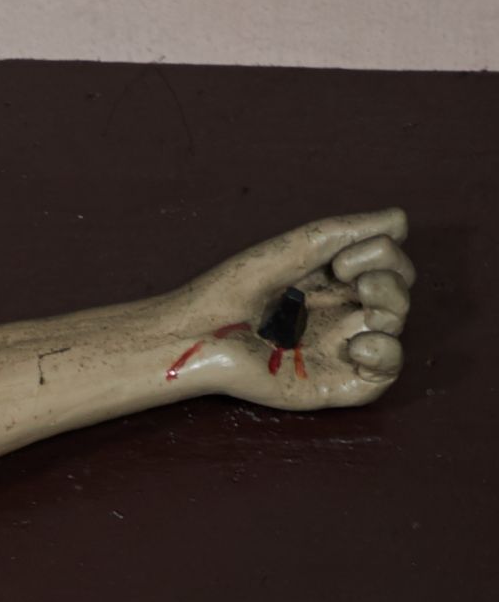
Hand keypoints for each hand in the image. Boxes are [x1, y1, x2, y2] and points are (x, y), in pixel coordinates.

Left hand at [157, 210, 413, 412]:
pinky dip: (386, 356)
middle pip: (399, 294)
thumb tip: (401, 218)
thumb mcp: (299, 247)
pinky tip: (359, 343)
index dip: (382, 253)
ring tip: (362, 306)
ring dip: (392, 308)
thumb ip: (349, 231)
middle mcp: (339, 314)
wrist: (200, 332)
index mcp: (333, 282)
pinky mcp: (331, 383)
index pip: (390, 263)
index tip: (339, 260)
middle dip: (390, 279)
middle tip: (346, 276)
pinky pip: (381, 378)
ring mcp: (337, 349)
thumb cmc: (236, 288)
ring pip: (395, 329)